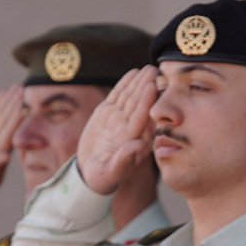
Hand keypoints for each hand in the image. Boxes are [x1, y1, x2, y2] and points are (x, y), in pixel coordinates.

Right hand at [0, 83, 23, 196]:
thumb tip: (5, 156)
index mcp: (0, 153)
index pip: (10, 132)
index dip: (17, 117)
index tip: (25, 104)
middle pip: (8, 119)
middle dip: (16, 103)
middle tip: (26, 87)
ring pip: (0, 114)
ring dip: (9, 100)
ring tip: (18, 86)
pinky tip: (4, 93)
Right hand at [77, 66, 156, 195]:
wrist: (91, 174)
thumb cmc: (103, 178)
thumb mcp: (111, 173)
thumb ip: (124, 160)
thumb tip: (137, 146)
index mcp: (131, 139)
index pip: (141, 117)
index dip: (146, 101)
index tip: (153, 86)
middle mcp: (128, 126)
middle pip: (138, 103)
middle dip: (146, 86)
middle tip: (155, 69)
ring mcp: (119, 119)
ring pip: (129, 96)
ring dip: (139, 82)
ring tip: (148, 67)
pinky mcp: (108, 114)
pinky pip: (117, 96)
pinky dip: (124, 84)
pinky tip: (133, 72)